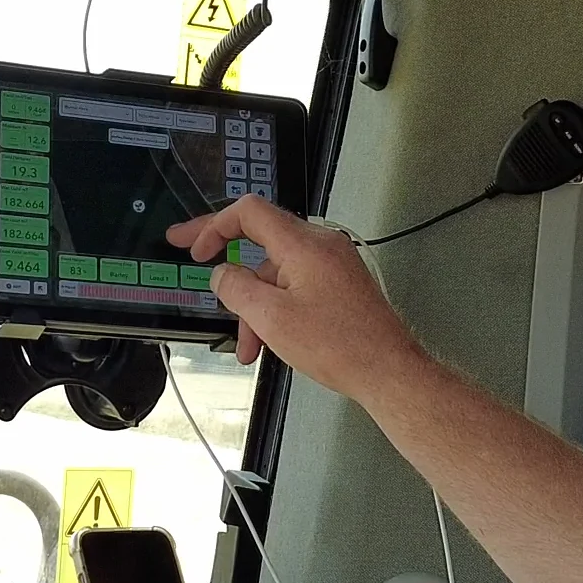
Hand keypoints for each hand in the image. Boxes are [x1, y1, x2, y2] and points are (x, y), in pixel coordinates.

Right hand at [167, 195, 426, 399]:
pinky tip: (271, 338)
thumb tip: (222, 274)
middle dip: (230, 271)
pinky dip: (278, 307)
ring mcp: (333, 263)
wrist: (387, 370)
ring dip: (256, 305)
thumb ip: (236, 288)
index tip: (195, 246)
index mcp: (303, 244)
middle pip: (261, 242)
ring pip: (277, 272)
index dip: (214, 226)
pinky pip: (296, 284)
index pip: (249, 212)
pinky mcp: (340, 283)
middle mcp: (321, 245)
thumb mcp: (271, 318)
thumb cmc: (341, 346)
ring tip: (249, 345)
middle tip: (197, 261)